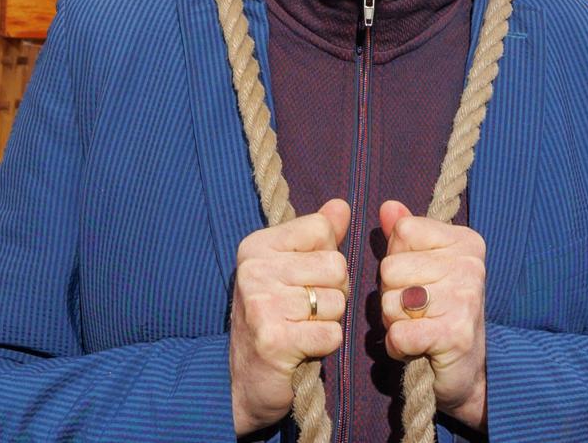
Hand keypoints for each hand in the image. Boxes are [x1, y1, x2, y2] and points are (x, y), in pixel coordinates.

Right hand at [228, 198, 351, 434]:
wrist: (245, 382)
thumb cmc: (274, 320)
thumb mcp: (291, 270)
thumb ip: (318, 237)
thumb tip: (342, 206)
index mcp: (256, 247)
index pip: (322, 230)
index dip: (327, 258)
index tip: (304, 280)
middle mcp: (254, 270)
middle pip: (336, 266)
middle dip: (333, 294)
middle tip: (305, 312)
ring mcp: (261, 304)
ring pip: (337, 302)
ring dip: (328, 321)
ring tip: (301, 329)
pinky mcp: (274, 339)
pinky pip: (333, 333)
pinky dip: (326, 345)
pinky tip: (302, 348)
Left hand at [378, 200, 488, 428]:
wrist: (470, 372)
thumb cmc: (440, 313)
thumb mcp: (424, 267)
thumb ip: (405, 236)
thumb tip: (388, 207)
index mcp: (465, 242)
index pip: (402, 233)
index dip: (397, 260)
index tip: (418, 280)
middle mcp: (470, 265)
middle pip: (390, 268)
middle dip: (392, 295)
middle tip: (417, 311)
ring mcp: (465, 299)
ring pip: (390, 302)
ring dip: (394, 323)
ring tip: (419, 329)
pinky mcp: (454, 335)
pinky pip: (398, 334)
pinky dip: (398, 347)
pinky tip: (418, 348)